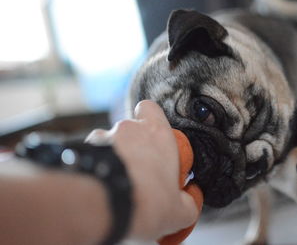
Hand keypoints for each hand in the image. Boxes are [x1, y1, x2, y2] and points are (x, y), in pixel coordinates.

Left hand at [86, 100, 198, 240]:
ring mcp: (104, 136)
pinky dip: (94, 164)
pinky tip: (100, 183)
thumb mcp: (180, 211)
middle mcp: (130, 129)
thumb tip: (190, 200)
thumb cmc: (145, 202)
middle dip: (132, 145)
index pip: (151, 108)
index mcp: (157, 134)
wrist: (105, 208)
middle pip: (129, 128)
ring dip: (111, 154)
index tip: (155, 137)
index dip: (150, 119)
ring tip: (115, 178)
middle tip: (136, 169)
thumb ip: (189, 202)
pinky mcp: (83, 149)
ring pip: (108, 139)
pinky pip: (90, 153)